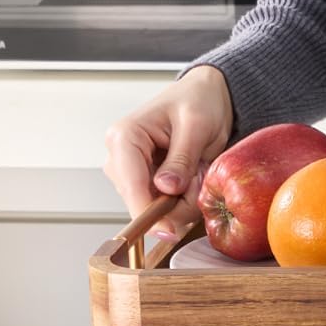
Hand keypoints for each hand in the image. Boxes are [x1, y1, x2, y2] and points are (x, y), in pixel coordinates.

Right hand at [102, 65, 234, 240]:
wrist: (206, 94)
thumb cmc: (199, 100)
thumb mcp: (197, 124)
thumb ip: (182, 158)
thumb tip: (166, 188)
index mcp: (124, 137)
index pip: (131, 185)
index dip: (149, 213)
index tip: (169, 230)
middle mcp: (119, 157)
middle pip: (142, 202)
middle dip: (177, 198)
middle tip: (200, 171)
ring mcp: (130, 172)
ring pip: (155, 207)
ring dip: (183, 197)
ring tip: (198, 167)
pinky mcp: (143, 182)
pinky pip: (163, 204)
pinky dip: (183, 196)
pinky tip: (193, 174)